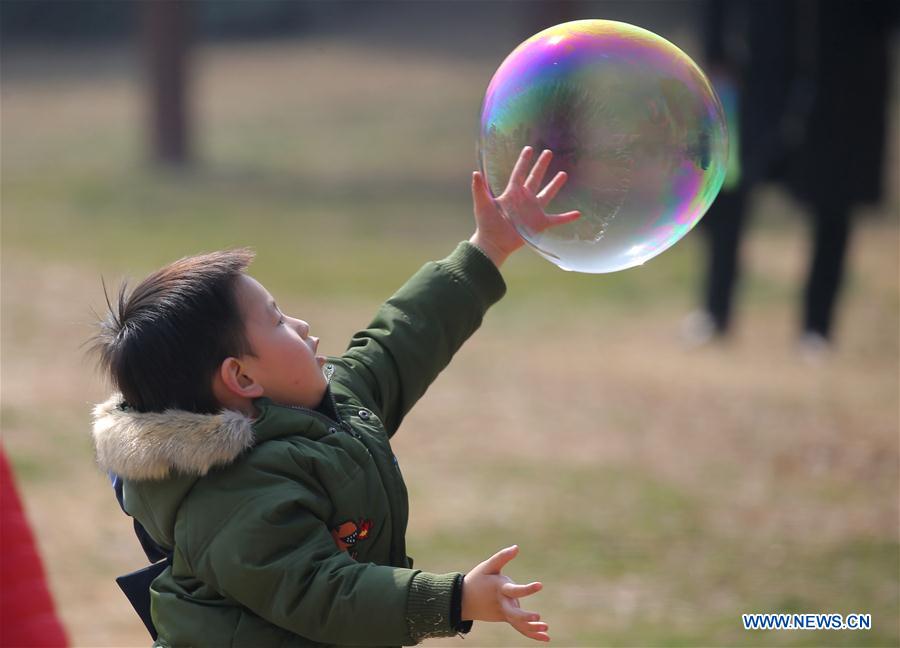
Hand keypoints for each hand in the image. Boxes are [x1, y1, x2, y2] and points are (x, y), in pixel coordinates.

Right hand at [462, 545, 549, 641]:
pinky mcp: (505, 618)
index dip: (527, 589)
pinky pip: (519, 627)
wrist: (462, 600)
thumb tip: (517, 548)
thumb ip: (502, 557)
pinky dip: (531, 633)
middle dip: (525, 617)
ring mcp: (503, 613)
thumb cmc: (477, 580)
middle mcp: (502, 604)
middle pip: (514, 614)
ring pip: (518, 624)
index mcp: (499, 589)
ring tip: (546, 632)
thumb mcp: (487, 566)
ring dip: (532, 629)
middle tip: (538, 617)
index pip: (514, 590)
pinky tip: (545, 638)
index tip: (540, 585)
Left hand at [470, 146, 580, 267]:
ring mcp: (533, 211)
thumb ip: (479, 189)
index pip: (519, 173)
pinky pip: (556, 219)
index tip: (529, 148)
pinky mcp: (539, 223)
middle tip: (548, 152)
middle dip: (541, 165)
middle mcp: (524, 199)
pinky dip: (567, 217)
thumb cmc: (486, 224)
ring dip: (555, 185)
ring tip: (563, 174)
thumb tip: (475, 173)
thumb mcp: (482, 204)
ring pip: (547, 194)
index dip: (524, 161)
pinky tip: (578, 213)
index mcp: (512, 193)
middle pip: (535, 178)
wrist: (494, 242)